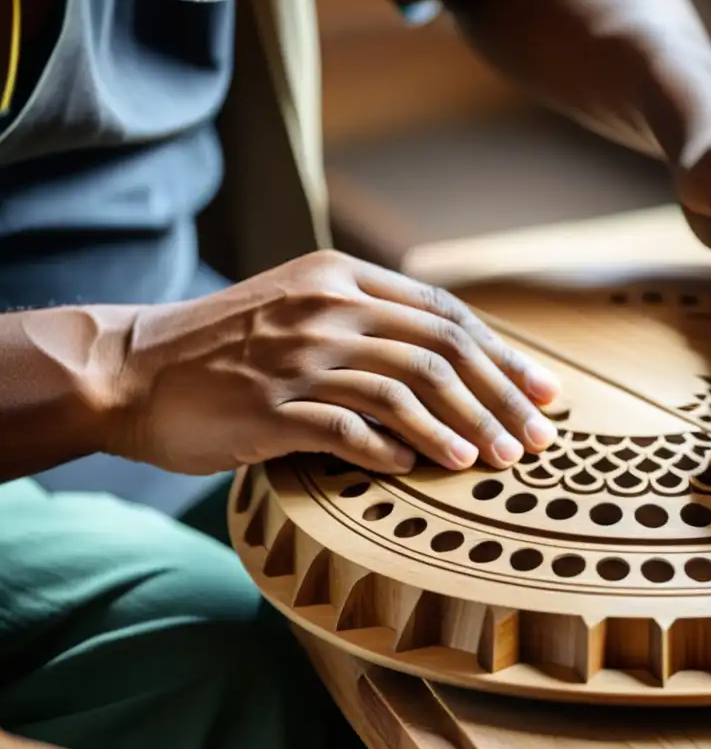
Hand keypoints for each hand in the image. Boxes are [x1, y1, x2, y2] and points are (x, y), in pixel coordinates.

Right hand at [108, 250, 561, 475]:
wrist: (129, 368)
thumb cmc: (224, 347)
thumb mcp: (299, 307)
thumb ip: (367, 320)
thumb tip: (449, 360)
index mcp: (340, 278)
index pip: (445, 313)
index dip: (503, 356)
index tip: (544, 392)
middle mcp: (325, 309)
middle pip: (440, 351)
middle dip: (500, 398)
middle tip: (538, 439)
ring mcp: (296, 357)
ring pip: (405, 389)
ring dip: (458, 430)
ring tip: (493, 463)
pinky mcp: (268, 407)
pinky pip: (348, 428)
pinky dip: (393, 449)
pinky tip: (422, 469)